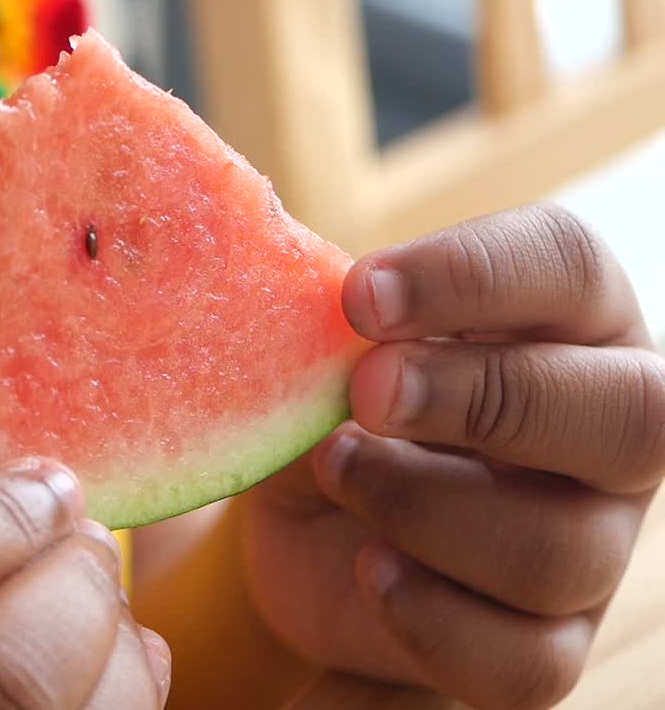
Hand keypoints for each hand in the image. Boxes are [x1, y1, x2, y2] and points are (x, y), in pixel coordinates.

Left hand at [245, 206, 663, 709]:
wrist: (307, 524)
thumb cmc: (334, 405)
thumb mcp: (322, 354)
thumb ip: (333, 329)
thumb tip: (312, 310)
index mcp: (564, 321)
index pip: (567, 268)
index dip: (472, 276)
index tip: (360, 296)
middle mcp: (604, 431)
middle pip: (625, 416)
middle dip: (483, 399)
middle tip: (366, 390)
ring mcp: (589, 546)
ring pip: (559, 550)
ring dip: (426, 508)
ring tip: (334, 470)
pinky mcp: (542, 644)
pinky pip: (524, 664)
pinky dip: (432, 618)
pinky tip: (368, 571)